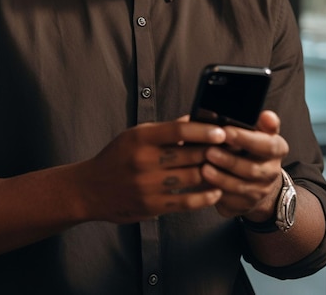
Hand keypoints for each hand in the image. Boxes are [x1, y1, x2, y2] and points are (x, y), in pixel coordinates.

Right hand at [77, 120, 226, 223]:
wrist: (91, 189)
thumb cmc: (117, 157)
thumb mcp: (135, 136)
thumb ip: (165, 130)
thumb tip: (194, 120)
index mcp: (141, 138)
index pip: (178, 131)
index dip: (203, 131)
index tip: (221, 131)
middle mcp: (145, 161)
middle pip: (189, 155)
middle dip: (215, 151)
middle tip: (235, 148)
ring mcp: (148, 185)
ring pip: (192, 178)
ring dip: (214, 172)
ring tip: (230, 168)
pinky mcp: (152, 206)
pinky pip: (186, 202)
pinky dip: (204, 196)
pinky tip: (216, 190)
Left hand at [200, 110, 288, 219]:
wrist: (256, 179)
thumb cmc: (251, 147)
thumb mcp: (259, 130)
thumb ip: (262, 123)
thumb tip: (266, 115)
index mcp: (277, 149)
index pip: (268, 145)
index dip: (247, 139)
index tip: (226, 131)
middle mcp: (272, 172)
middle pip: (252, 169)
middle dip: (229, 160)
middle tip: (209, 151)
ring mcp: (259, 192)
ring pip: (240, 188)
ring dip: (220, 178)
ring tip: (203, 168)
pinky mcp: (244, 205)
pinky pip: (230, 202)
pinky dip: (215, 193)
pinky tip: (202, 185)